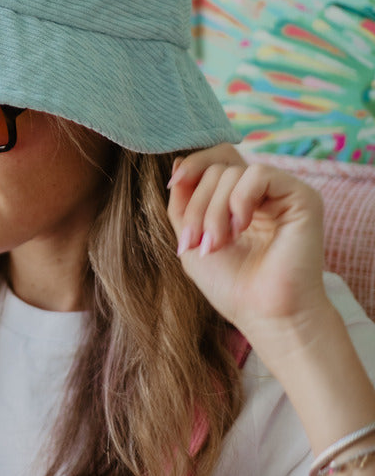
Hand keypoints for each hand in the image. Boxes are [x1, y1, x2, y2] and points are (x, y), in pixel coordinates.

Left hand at [167, 147, 326, 338]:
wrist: (265, 315)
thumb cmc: (232, 286)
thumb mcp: (192, 238)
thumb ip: (183, 201)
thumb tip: (179, 160)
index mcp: (241, 199)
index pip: (216, 160)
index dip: (192, 168)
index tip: (173, 185)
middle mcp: (264, 192)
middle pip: (218, 167)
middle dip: (198, 204)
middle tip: (198, 242)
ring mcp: (283, 193)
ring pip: (233, 172)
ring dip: (214, 209)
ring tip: (217, 243)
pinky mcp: (302, 197)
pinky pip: (259, 174)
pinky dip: (240, 199)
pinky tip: (241, 227)